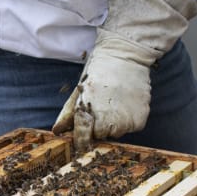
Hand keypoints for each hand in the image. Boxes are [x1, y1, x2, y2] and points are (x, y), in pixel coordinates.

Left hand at [53, 0, 196, 149]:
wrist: (126, 55)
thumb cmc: (99, 71)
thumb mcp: (80, 91)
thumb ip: (69, 114)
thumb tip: (56, 131)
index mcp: (87, 112)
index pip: (82, 139)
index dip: (82, 139)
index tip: (84, 137)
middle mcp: (106, 121)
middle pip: (100, 136)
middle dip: (99, 126)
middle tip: (103, 107)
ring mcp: (125, 122)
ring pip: (116, 133)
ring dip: (115, 123)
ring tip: (116, 102)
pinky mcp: (139, 121)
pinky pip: (131, 128)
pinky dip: (129, 119)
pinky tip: (127, 103)